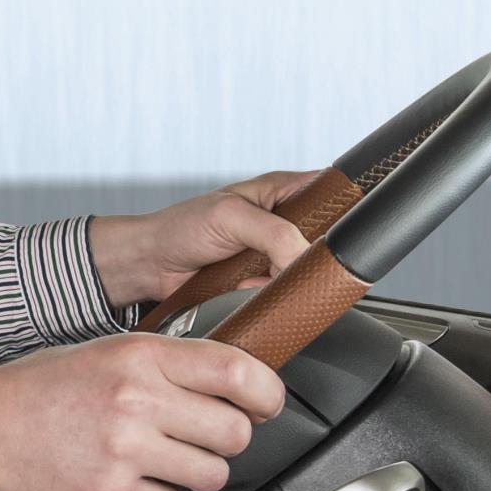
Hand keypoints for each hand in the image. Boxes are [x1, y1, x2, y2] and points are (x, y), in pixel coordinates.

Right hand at [0, 333, 287, 490]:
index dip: (266, 393)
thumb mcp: (108, 351)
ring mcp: (124, 449)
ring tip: (164, 462)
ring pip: (211, 474)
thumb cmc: (44, 388)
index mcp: (140, 356)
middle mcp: (136, 399)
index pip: (236, 371)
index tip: (266, 404)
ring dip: (197, 473)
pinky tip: (136, 484)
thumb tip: (232, 383)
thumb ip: (167, 363)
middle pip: (234, 432)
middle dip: (226, 440)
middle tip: (201, 438)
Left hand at [89, 170, 322, 313]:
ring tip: (253, 276)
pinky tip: (244, 290)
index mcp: (283, 191)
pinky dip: (267, 298)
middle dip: (308, 260)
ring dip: (283, 283)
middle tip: (283, 264)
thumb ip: (274, 235)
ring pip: (305, 275)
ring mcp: (274, 255)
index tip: (328, 239)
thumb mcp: (231, 217)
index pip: (333, 198)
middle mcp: (284, 222)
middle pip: (325, 244)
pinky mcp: (263, 283)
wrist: (150, 267)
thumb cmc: (180, 228)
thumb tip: (302, 259)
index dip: (340, 218)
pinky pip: (282, 296)